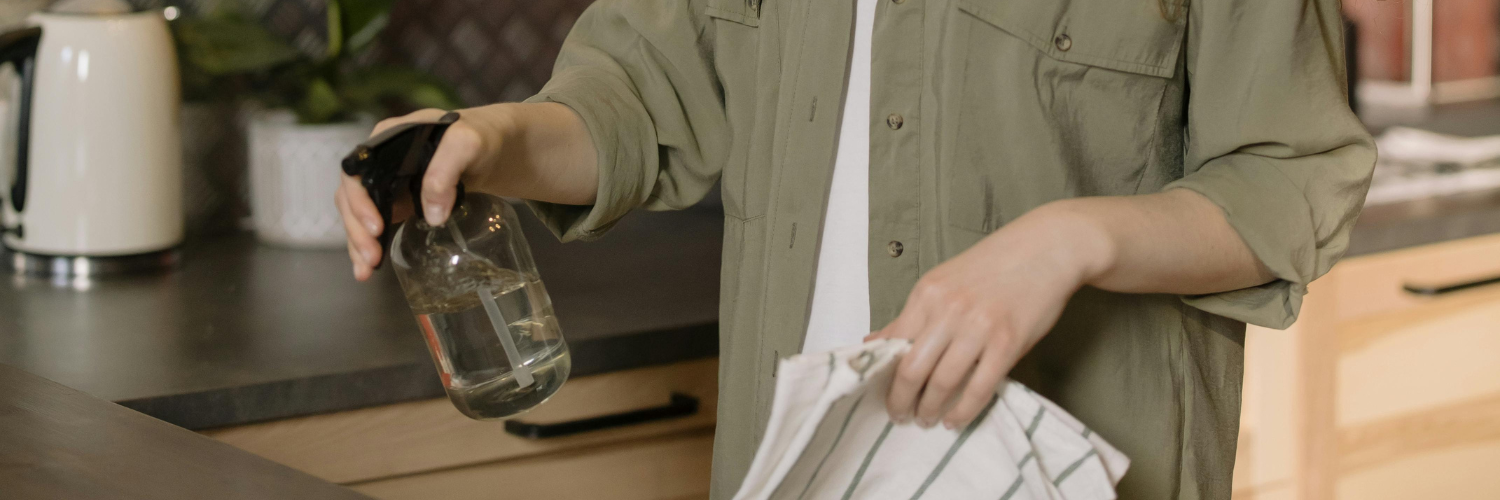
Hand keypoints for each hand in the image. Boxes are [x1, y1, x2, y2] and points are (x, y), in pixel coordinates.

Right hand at [335, 108, 492, 280]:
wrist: (495, 149)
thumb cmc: (479, 137)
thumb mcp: (466, 144)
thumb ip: (445, 171)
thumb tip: (432, 216)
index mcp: (386, 140)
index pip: (357, 171)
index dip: (359, 200)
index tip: (375, 226)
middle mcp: (380, 162)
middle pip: (352, 197)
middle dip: (357, 229)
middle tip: (371, 256)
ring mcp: (388, 183)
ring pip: (359, 214)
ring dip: (358, 243)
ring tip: (366, 270)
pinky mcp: (399, 202)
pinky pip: (377, 223)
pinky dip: (372, 245)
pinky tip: (369, 267)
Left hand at [867, 202, 1114, 429]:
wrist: (1046, 248)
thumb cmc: (994, 265)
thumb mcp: (943, 281)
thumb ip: (912, 314)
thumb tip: (874, 341)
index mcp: (927, 293)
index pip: (894, 345)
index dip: (885, 378)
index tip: (885, 395)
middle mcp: (948, 310)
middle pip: (912, 370)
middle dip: (902, 401)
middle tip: (901, 416)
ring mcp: (978, 327)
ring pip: (942, 383)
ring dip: (931, 409)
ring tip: (928, 419)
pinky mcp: (1007, 343)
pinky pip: (978, 388)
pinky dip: (964, 410)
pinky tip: (955, 419)